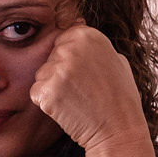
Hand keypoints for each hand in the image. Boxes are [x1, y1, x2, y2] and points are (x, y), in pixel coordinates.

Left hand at [29, 18, 149, 153]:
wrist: (119, 130)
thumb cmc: (121, 99)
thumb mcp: (116, 60)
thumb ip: (94, 44)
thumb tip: (78, 26)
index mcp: (88, 35)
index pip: (62, 40)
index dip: (71, 60)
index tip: (85, 76)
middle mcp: (71, 48)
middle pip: (50, 57)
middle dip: (60, 74)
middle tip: (83, 90)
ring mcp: (58, 69)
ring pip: (41, 75)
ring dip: (53, 88)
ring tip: (78, 100)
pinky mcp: (47, 91)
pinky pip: (37, 93)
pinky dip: (48, 104)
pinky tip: (68, 109)